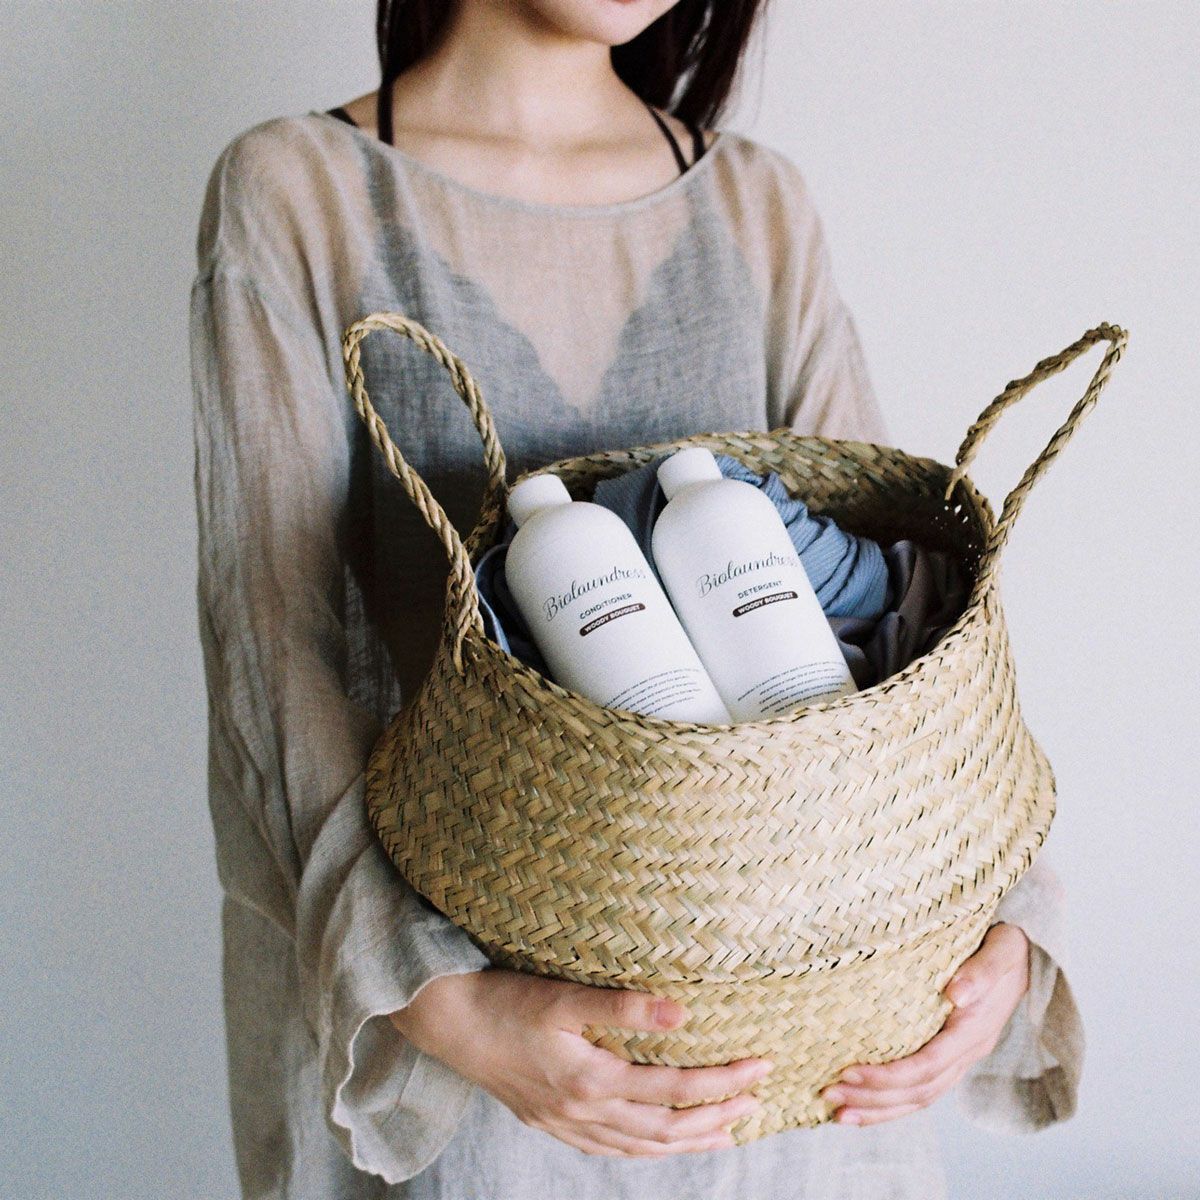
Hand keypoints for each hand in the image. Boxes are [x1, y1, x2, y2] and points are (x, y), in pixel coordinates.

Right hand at [389, 967, 773, 1156]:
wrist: (448, 1022)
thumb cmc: (504, 1000)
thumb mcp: (563, 996)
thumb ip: (623, 1007)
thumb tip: (682, 1016)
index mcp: (593, 1080)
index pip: (676, 1090)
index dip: (723, 1082)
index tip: (760, 1067)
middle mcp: (584, 1112)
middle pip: (666, 1129)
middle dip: (716, 1117)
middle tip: (756, 1102)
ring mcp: (566, 1124)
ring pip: (641, 1147)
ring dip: (687, 1142)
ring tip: (724, 1134)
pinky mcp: (551, 1122)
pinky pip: (610, 1150)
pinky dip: (644, 1151)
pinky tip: (655, 1144)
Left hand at [820, 922, 1029, 1125]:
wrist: (1030, 957)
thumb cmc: (1008, 949)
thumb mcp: (1001, 951)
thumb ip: (980, 972)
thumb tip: (956, 993)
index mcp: (973, 1031)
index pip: (927, 1066)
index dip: (888, 1075)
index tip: (848, 1070)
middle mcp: (968, 1052)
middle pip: (919, 1091)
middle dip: (873, 1099)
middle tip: (828, 1095)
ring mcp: (962, 1058)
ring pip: (920, 1098)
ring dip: (878, 1110)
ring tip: (837, 1113)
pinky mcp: (953, 1056)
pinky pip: (923, 1089)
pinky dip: (892, 1102)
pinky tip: (863, 1104)